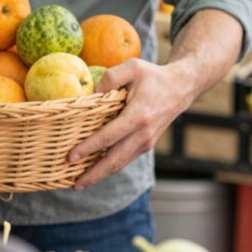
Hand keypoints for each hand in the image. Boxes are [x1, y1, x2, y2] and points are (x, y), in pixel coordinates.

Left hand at [67, 59, 191, 189]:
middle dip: (94, 174)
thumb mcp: (132, 67)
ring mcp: (146, 142)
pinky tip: (96, 170)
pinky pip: (126, 158)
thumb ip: (110, 78)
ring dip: (101, 174)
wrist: (181, 87)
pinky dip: (110, 167)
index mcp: (138, 116)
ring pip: (121, 163)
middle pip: (115, 160)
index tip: (71, 157)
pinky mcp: (146, 144)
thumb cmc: (153, 76)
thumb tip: (92, 94)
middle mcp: (143, 134)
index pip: (109, 136)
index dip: (89, 148)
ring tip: (81, 183)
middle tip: (75, 185)